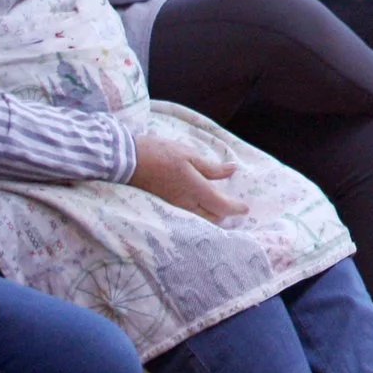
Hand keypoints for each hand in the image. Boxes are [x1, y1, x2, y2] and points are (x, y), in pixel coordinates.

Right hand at [127, 132, 248, 222]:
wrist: (127, 162)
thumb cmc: (160, 154)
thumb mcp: (189, 155)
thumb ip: (212, 168)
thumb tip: (232, 170)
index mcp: (195, 190)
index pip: (222, 206)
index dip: (236, 209)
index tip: (245, 208)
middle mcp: (186, 204)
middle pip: (212, 217)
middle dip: (225, 214)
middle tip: (233, 207)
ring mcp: (174, 207)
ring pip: (199, 218)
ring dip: (211, 214)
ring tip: (219, 206)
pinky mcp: (165, 206)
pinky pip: (187, 215)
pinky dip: (199, 213)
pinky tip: (200, 203)